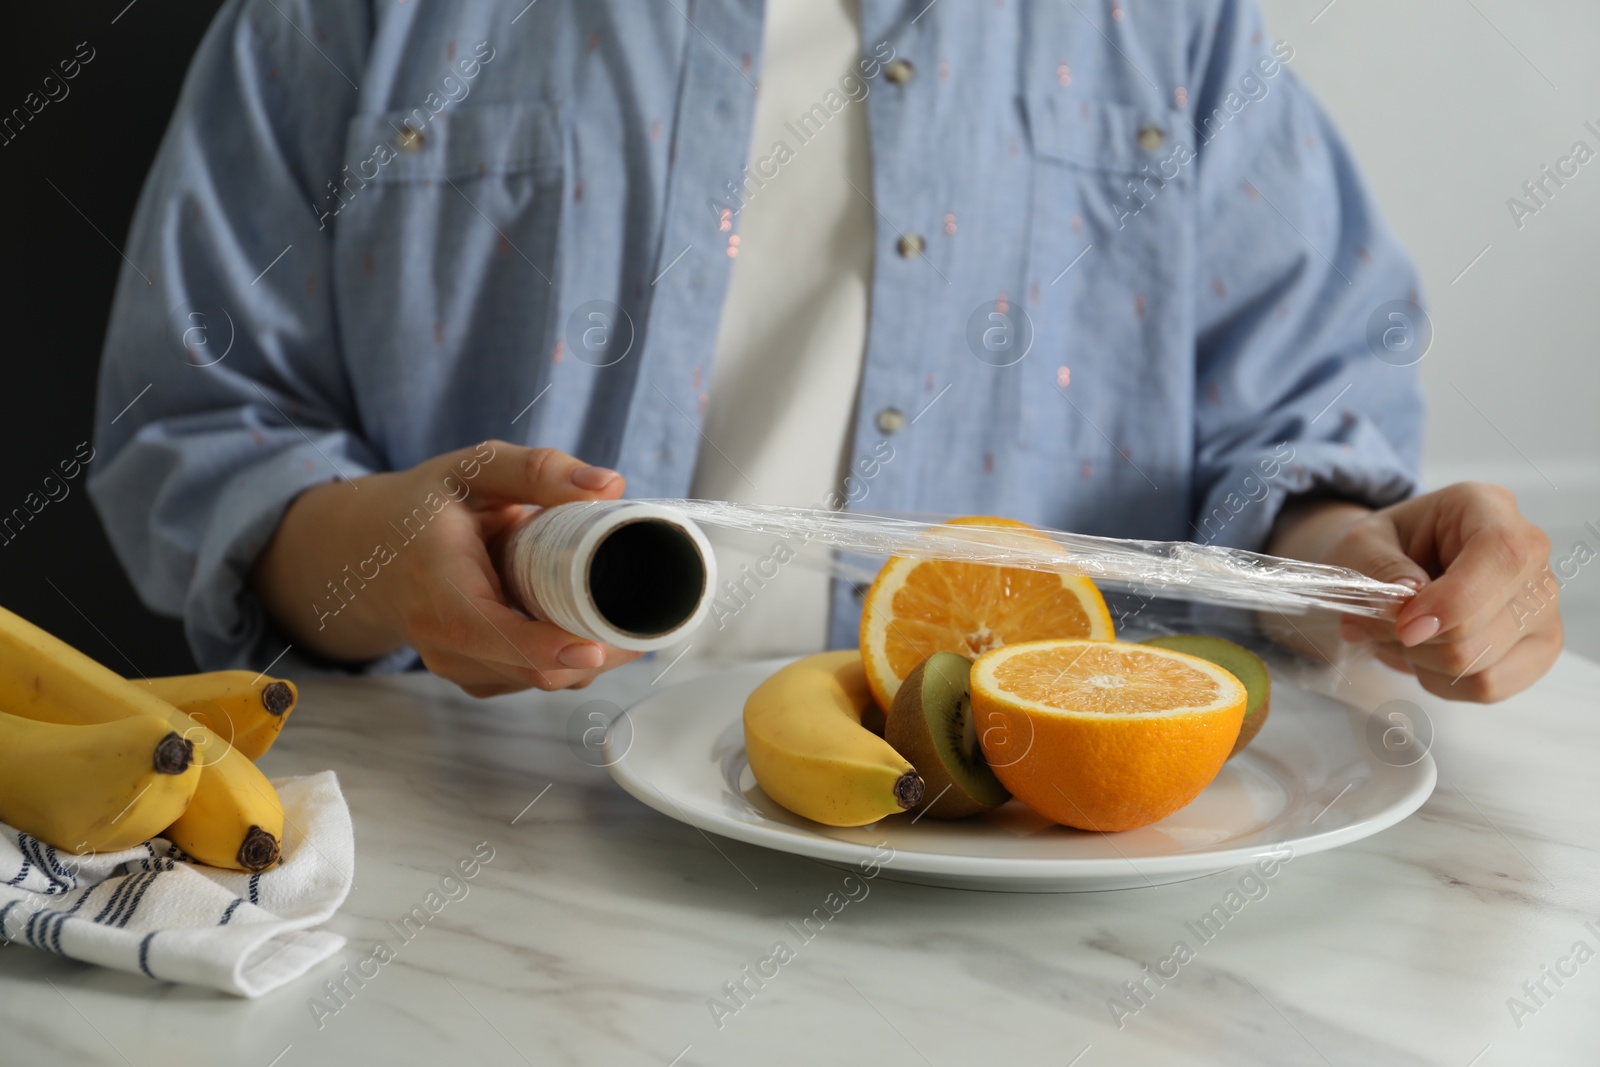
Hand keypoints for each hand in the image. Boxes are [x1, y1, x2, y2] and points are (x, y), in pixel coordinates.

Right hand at [253, 441, 642, 696]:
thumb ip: (539, 470)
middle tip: (647, 616)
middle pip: (531, 667)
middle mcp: (440, 637)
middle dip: (597, 651)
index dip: (544, 647)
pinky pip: (537, 679)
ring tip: (619, 608)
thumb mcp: (475, 468)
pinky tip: (588, 623)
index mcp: (436, 581)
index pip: (486, 630)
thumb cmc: (427, 506)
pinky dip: (571, 658)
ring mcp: (457, 664)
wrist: (371, 551)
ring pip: (543, 679)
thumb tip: (611, 486)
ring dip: (590, 655)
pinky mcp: (477, 677)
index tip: (596, 648)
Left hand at [1273, 485, 1561, 701]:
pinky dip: (1441, 681)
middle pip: (1486, 626)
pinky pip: (1490, 687)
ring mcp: (1542, 605)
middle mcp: (1531, 554)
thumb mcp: (1361, 545)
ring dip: (1424, 661)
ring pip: (1484, 665)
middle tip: (1381, 622)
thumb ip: (1378, 570)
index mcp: (1488, 508)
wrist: (1391, 567)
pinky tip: (1425, 654)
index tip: (1405, 626)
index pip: (1501, 555)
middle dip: (1417, 639)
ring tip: (1402, 635)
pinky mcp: (1538, 648)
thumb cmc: (1381, 549)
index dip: (1454, 600)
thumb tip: (1403, 607)